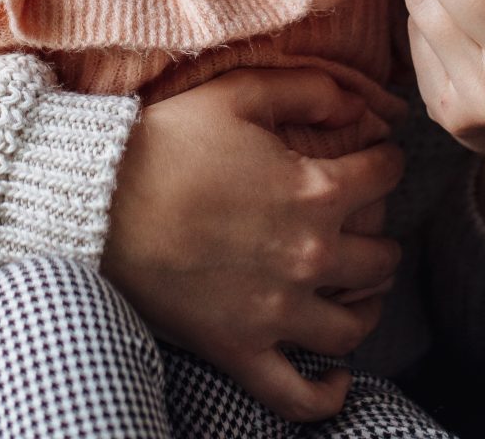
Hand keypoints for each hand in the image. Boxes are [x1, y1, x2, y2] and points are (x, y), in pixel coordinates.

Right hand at [100, 68, 403, 422]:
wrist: (98, 201)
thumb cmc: (167, 141)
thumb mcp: (239, 91)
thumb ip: (309, 89)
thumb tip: (359, 106)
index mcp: (316, 192)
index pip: (384, 177)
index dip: (386, 161)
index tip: (378, 159)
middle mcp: (309, 257)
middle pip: (381, 257)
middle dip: (381, 235)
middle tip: (366, 225)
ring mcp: (276, 312)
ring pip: (352, 325)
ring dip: (366, 306)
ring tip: (360, 291)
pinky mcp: (239, 349)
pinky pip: (297, 394)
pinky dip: (326, 395)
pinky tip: (340, 380)